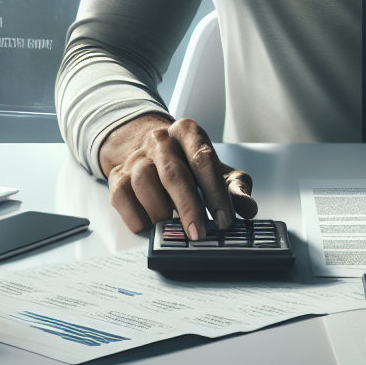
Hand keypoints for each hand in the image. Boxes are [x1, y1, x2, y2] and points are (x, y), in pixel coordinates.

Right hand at [99, 113, 256, 236]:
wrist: (148, 149)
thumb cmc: (187, 162)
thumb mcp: (215, 168)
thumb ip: (234, 186)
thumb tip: (248, 208)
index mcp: (187, 132)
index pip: (203, 159)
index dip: (215, 191)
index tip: (224, 218)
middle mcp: (160, 140)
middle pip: (173, 173)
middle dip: (188, 206)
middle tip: (200, 233)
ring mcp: (135, 157)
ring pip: (145, 184)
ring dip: (162, 212)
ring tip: (175, 227)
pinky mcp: (117, 177)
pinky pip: (123, 200)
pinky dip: (138, 218)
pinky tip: (152, 225)